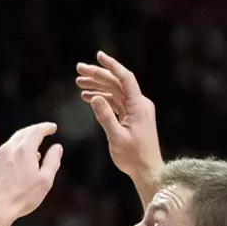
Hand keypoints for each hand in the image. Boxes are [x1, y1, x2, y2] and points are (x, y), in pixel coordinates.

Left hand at [0, 123, 61, 220]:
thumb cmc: (23, 197)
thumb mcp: (45, 180)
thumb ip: (52, 161)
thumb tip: (57, 147)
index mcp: (23, 150)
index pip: (36, 131)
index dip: (46, 127)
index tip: (52, 128)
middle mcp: (7, 149)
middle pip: (21, 133)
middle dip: (33, 131)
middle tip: (42, 132)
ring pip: (9, 145)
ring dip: (21, 144)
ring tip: (31, 152)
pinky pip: (0, 157)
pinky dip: (10, 156)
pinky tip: (14, 165)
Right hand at [76, 52, 162, 193]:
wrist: (147, 169)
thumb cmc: (133, 156)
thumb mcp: (116, 138)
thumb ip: (105, 117)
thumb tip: (94, 98)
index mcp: (138, 106)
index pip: (126, 79)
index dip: (112, 66)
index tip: (98, 56)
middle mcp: (139, 104)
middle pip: (117, 83)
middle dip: (98, 75)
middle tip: (79, 70)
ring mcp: (136, 110)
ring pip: (115, 92)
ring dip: (97, 86)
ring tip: (78, 83)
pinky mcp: (132, 116)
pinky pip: (116, 102)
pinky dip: (102, 98)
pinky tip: (87, 97)